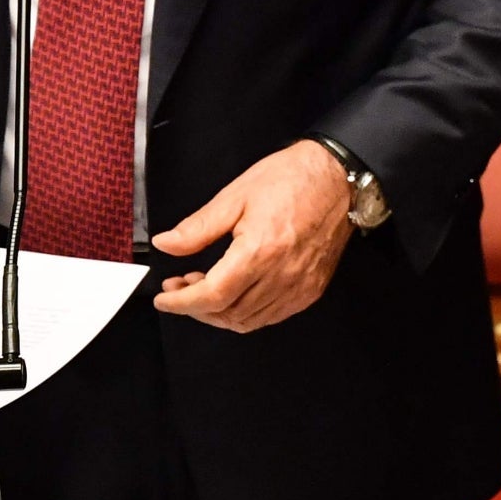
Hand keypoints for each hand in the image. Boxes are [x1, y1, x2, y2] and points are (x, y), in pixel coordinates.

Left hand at [151, 139, 354, 332]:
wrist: (337, 178)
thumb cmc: (290, 179)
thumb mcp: (235, 196)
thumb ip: (198, 227)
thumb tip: (167, 244)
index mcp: (260, 251)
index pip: (213, 295)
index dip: (182, 302)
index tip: (164, 298)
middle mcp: (282, 276)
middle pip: (228, 314)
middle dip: (195, 307)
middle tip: (179, 286)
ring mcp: (299, 288)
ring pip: (248, 321)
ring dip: (219, 312)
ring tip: (204, 285)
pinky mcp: (311, 291)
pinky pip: (271, 316)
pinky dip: (245, 312)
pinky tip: (235, 291)